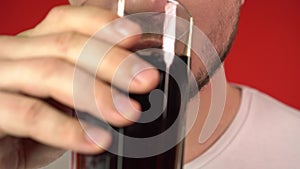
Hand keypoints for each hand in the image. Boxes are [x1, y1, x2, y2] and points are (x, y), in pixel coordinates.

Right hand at [0, 5, 158, 167]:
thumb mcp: (58, 105)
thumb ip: (84, 94)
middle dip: (113, 62)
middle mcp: (12, 54)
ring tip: (127, 113)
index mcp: (32, 47)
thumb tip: (128, 93)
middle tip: (146, 80)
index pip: (67, 20)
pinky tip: (95, 139)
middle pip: (67, 44)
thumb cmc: (22, 129)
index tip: (136, 37)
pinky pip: (30, 113)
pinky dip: (67, 128)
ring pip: (51, 71)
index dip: (104, 24)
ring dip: (97, 93)